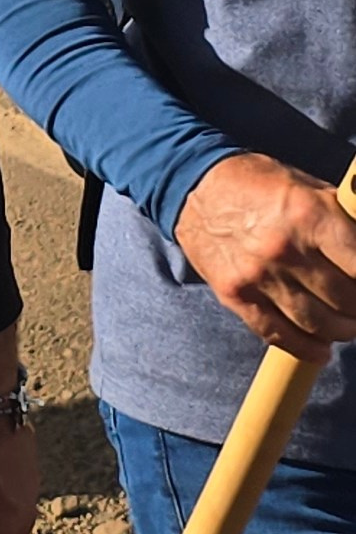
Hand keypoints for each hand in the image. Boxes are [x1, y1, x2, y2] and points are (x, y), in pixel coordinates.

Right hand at [174, 152, 355, 361]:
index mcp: (310, 215)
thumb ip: (342, 221)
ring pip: (318, 324)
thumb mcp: (308, 187)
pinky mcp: (235, 295)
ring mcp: (258, 276)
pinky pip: (278, 334)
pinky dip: (306, 348)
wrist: (194, 186)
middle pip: (346, 301)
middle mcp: (285, 249)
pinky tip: (321, 350)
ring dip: (340, 331)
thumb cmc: (259, 183)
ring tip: (345, 324)